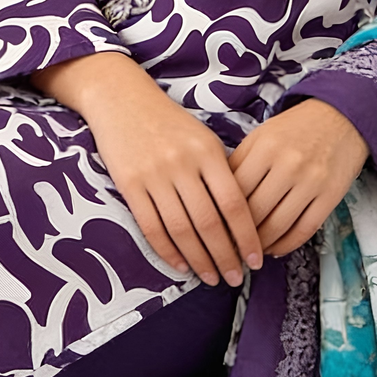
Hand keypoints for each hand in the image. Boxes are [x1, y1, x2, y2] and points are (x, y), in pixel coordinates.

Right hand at [31, 52, 262, 285]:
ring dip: (199, 260)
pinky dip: (168, 251)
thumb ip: (220, 171)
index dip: (247, 237)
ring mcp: (154, 175)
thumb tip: (240, 218)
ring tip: (211, 277)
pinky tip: (180, 265)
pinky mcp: (129, 183)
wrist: (121, 98)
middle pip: (209, 223)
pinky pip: (151, 226)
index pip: (234, 204)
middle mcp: (182, 164)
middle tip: (235, 278)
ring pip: (181, 230)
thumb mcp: (202, 137)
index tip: (256, 260)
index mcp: (207, 151)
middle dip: (225, 256)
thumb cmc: (167, 120)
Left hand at [228, 99, 369, 256]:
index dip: (221, 214)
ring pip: (278, 225)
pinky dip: (287, 244)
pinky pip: (305, 229)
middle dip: (238, 235)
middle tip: (228, 247)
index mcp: (265, 147)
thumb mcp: (261, 135)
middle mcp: (287, 165)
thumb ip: (240, 162)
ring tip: (249, 251)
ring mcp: (311, 182)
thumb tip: (217, 197)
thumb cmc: (294, 129)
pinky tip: (275, 248)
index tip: (213, 228)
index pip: (235, 190)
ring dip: (260, 244)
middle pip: (254, 212)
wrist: (339, 118)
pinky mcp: (331, 196)